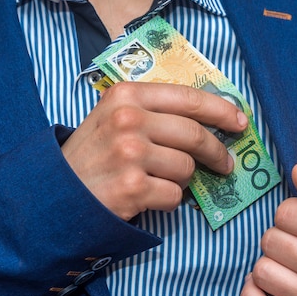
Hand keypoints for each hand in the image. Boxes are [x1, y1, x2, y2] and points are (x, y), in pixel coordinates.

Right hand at [61, 82, 247, 219]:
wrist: (56, 193)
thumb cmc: (92, 155)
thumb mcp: (112, 117)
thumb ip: (153, 110)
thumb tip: (209, 117)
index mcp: (126, 95)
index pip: (189, 98)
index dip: (221, 110)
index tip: (240, 122)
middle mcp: (128, 120)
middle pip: (195, 135)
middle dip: (216, 152)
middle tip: (224, 164)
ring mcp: (130, 154)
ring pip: (187, 168)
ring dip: (182, 179)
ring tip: (160, 180)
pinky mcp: (133, 188)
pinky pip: (175, 196)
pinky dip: (168, 200)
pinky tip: (148, 197)